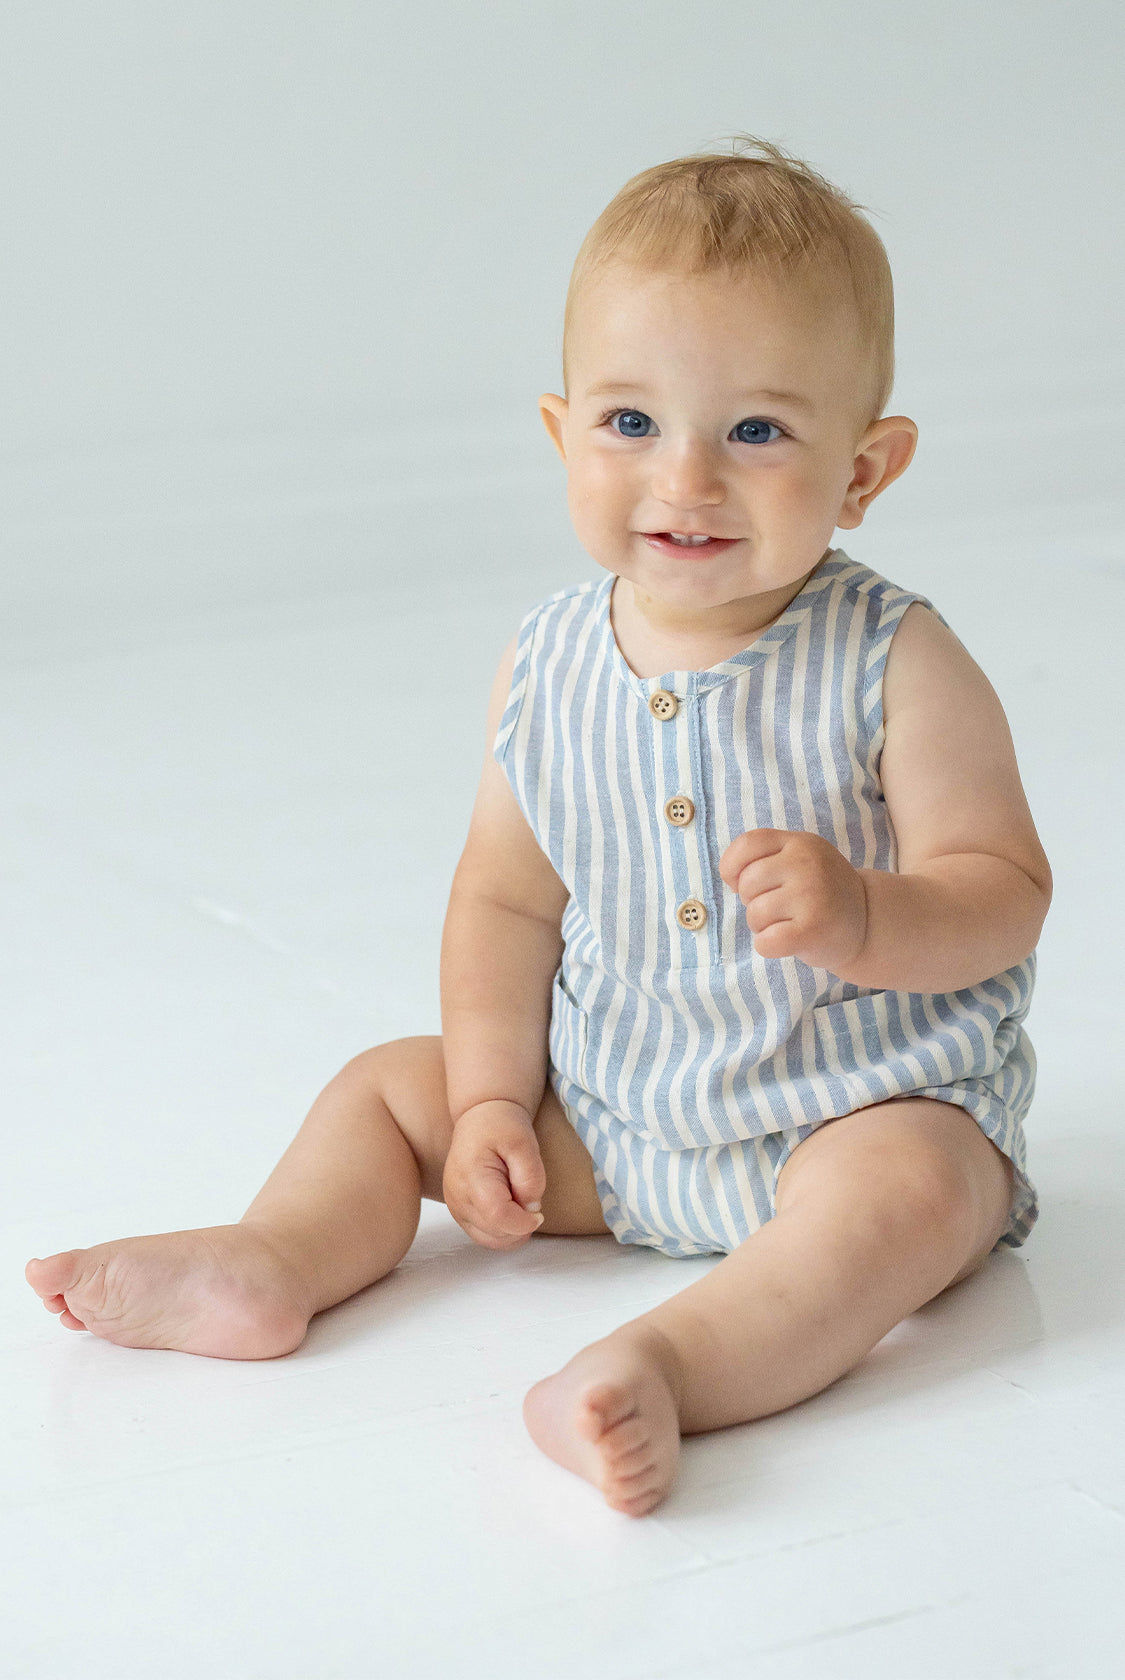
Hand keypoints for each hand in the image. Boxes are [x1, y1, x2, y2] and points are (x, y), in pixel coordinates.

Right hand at [442, 1100, 546, 1250]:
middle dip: (520, 1226)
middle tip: (530, 1200)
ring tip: (521, 1204)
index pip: (498, 1217)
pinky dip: (502, 1231)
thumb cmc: (501, 1125)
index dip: (524, 1222)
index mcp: (471, 1176)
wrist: (480, 1118)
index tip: (539, 1213)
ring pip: (489, 1240)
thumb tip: (531, 1209)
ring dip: (512, 1232)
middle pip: (494, 1233)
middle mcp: (457, 1196)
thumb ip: (530, 1178)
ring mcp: (455, 1206)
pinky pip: (483, 1235)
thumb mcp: (524, 1143)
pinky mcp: (459, 1212)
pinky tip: (512, 1211)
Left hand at [718, 827, 867, 973]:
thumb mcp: (802, 859)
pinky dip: (768, 947)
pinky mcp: (813, 929)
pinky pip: (765, 942)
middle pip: (747, 884)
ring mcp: (812, 895)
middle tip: (780, 909)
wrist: (869, 922)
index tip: (741, 883)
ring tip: (788, 924)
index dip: (733, 867)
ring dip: (763, 926)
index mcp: (800, 843)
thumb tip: (731, 877)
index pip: (748, 844)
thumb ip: (767, 858)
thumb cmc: (821, 893)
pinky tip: (788, 942)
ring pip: (754, 914)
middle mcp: (807, 863)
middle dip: (753, 902)